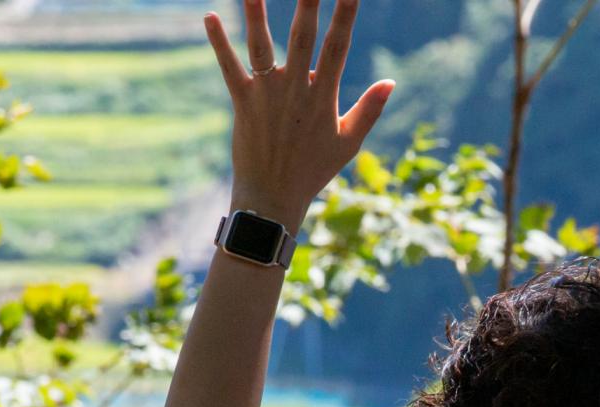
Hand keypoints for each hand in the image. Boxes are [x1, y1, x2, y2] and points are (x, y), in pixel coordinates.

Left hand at [204, 0, 393, 230]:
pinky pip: (229, 66)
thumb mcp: (349, 143)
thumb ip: (369, 110)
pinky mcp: (242, 101)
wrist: (273, 195)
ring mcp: (266, 94)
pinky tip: (209, 16)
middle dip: (308, 2)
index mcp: (323, 97)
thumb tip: (391, 82)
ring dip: (255, 13)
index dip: (345, 15)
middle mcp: (295, 90)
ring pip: (261, 45)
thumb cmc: (314, 169)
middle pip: (303, 36)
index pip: (338, 47)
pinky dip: (218, 42)